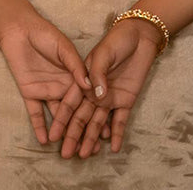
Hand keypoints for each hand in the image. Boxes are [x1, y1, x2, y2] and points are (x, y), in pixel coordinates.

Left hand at [0, 11, 92, 146]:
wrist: (20, 29)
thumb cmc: (46, 34)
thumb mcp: (64, 48)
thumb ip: (76, 66)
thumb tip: (91, 87)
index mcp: (73, 75)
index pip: (86, 99)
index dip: (95, 115)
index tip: (105, 133)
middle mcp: (61, 86)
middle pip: (73, 112)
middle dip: (82, 131)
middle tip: (91, 151)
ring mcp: (46, 91)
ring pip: (56, 116)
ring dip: (63, 133)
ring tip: (70, 150)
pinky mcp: (30, 93)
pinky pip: (35, 113)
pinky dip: (39, 126)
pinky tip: (44, 141)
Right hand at [49, 18, 161, 157]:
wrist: (140, 36)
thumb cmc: (118, 40)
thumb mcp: (104, 53)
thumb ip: (98, 73)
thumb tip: (96, 97)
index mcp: (84, 80)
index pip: (70, 103)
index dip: (61, 120)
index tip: (53, 136)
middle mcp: (95, 92)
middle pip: (82, 117)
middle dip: (74, 135)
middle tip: (66, 154)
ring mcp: (110, 98)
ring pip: (98, 122)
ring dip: (92, 138)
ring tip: (86, 156)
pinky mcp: (126, 100)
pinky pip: (120, 120)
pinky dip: (117, 133)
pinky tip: (113, 148)